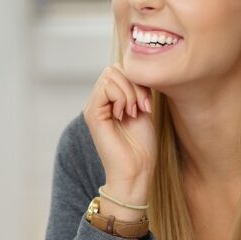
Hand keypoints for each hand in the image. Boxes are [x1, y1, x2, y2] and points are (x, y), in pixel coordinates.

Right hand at [82, 65, 155, 209]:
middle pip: (114, 69)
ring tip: (134, 112)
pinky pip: (107, 87)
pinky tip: (125, 115)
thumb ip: (137, 90)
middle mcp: (98, 102)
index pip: (119, 70)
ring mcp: (94, 107)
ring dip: (130, 91)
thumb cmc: (141, 147)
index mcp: (109, 101)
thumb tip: (137, 71)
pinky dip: (122, 97)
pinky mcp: (92, 114)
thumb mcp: (143, 109)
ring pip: (111, 75)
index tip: (147, 103)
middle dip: (134, 84)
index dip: (137, 80)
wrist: (136, 171)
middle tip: (142, 107)